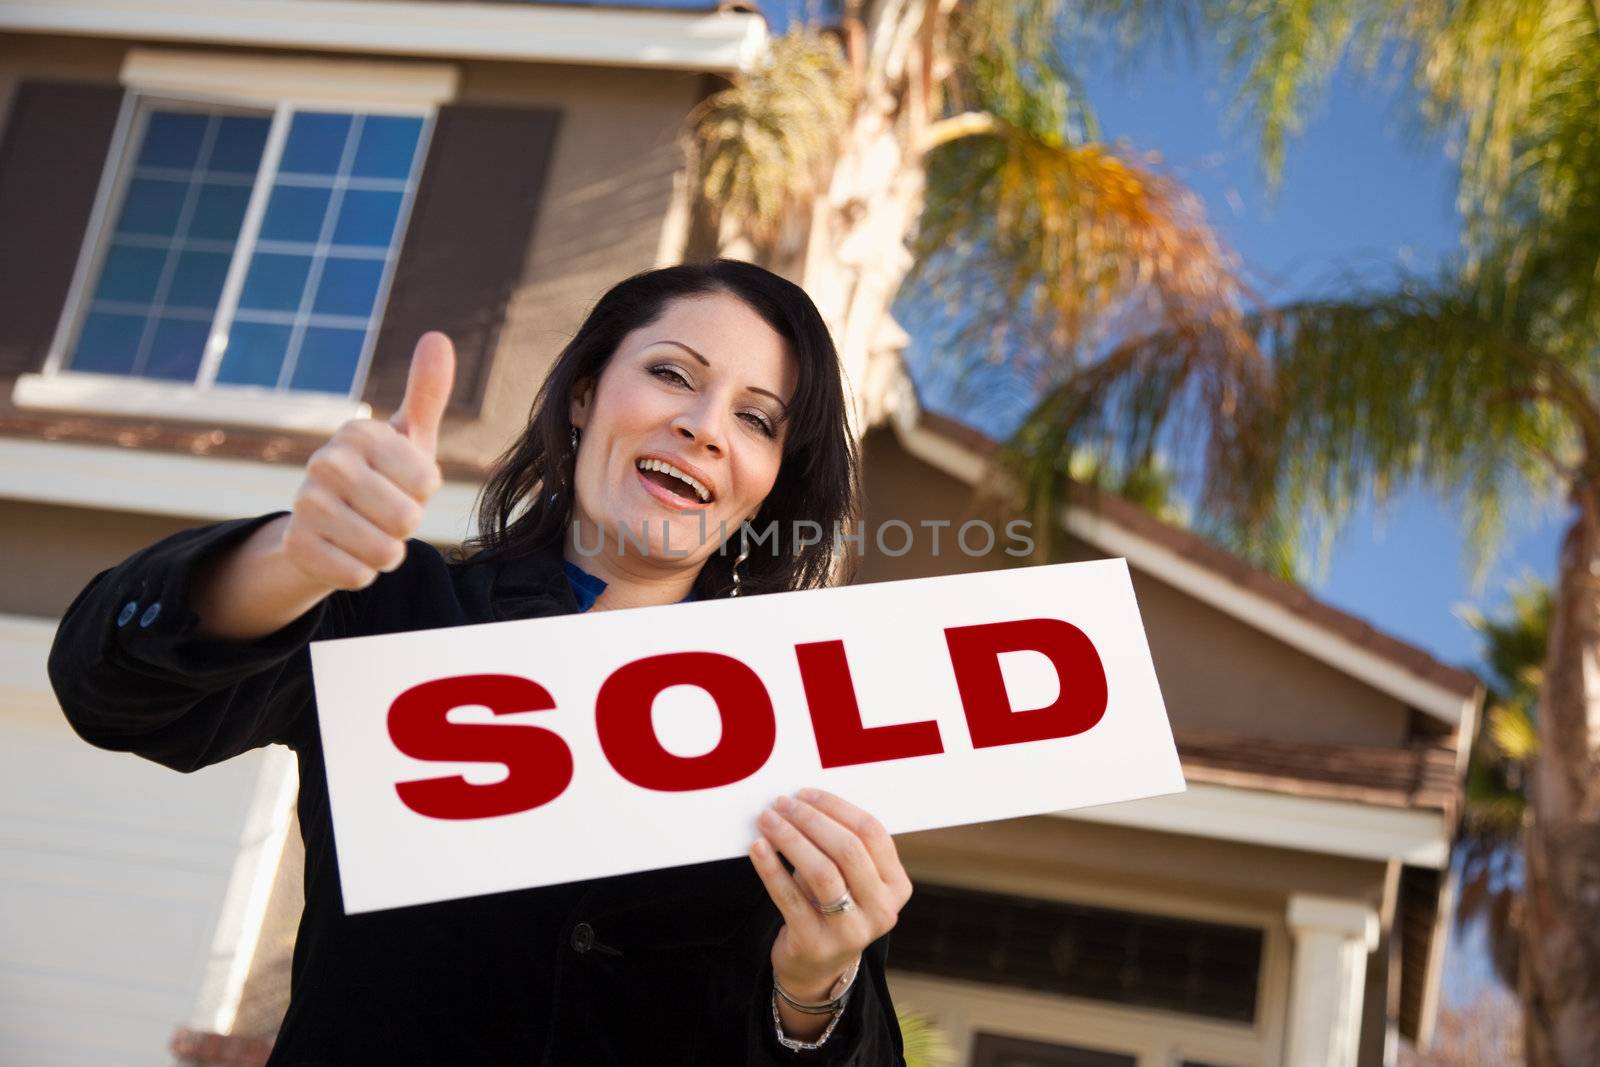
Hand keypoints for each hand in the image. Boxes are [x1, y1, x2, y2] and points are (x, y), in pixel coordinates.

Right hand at [280, 332, 454, 590]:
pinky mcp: (296, 546)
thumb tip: (437, 337)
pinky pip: (357, 576)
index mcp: (360, 433)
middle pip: (407, 518)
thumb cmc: (382, 476)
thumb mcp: (409, 437)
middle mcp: (326, 462)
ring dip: (386, 552)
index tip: (402, 483)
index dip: (423, 492)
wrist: (325, 526)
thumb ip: (427, 392)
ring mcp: (305, 504)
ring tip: (368, 533)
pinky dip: (361, 573)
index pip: (427, 481)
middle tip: (384, 513)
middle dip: (405, 526)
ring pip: (384, 552)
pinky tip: (345, 553)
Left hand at [748, 788, 912, 998]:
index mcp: (896, 886)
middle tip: (782, 803)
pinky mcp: (816, 944)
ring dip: (791, 838)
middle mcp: (881, 910)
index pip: (872, 832)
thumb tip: (803, 800)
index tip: (806, 794)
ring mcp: (851, 931)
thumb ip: (839, 844)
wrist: (816, 967)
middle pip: (848, 849)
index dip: (836, 808)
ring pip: (822, 872)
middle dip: (811, 819)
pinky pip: (790, 898)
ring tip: (768, 820)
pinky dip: (771, 868)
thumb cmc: (831, 906)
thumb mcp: (850, 879)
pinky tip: (758, 847)